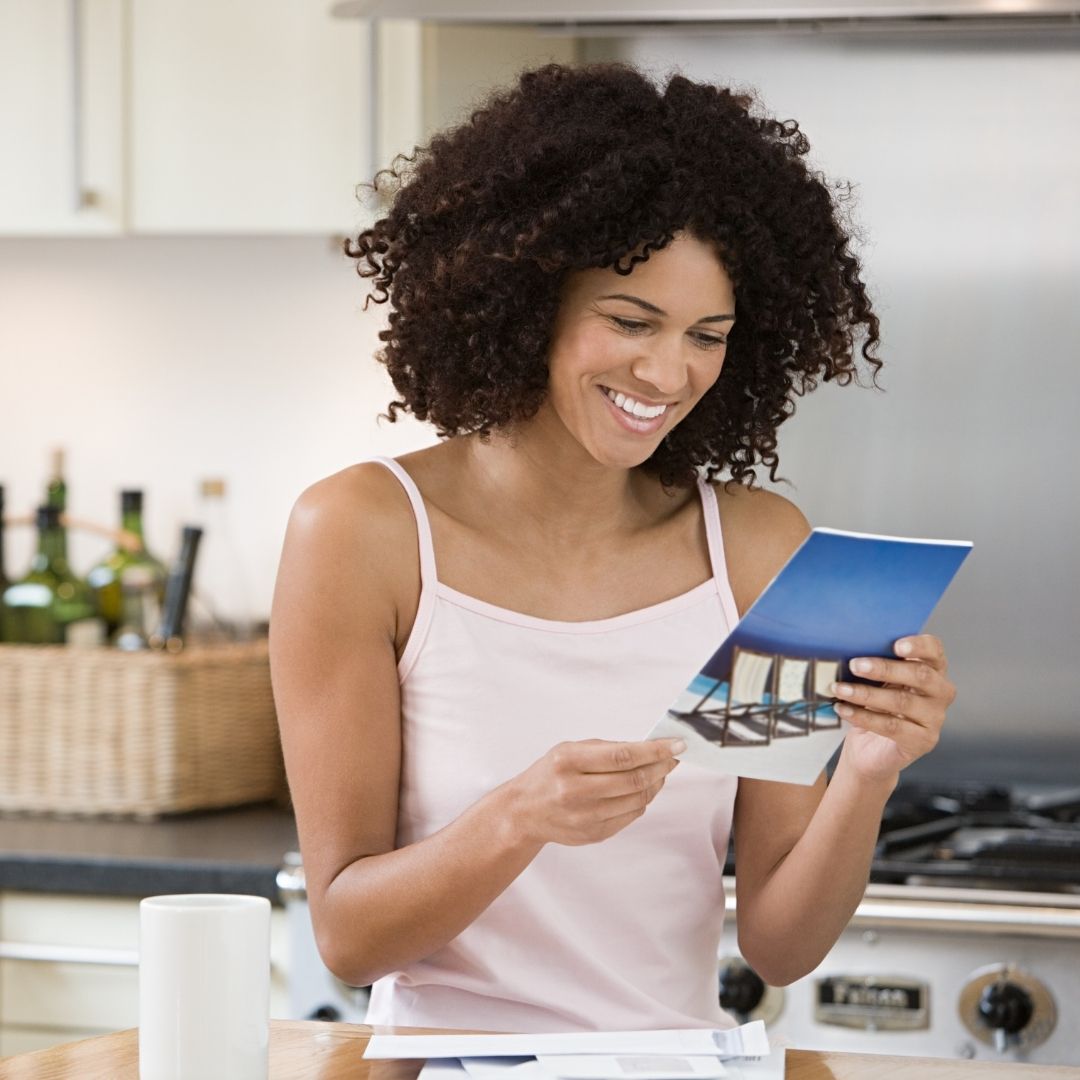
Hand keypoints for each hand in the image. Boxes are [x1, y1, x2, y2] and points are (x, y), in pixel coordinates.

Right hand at [502, 738, 683, 846]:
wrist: (524, 811)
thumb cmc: (550, 774)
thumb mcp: (569, 749)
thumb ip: (606, 748)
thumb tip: (648, 747)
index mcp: (568, 761)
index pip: (622, 756)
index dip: (654, 750)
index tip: (676, 744)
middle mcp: (575, 790)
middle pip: (634, 780)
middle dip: (661, 766)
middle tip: (674, 756)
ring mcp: (585, 816)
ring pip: (637, 799)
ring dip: (656, 783)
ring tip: (660, 771)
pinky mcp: (593, 834)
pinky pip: (631, 815)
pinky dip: (642, 800)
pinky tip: (642, 789)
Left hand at [831, 634, 955, 783]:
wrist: (870, 750)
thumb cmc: (875, 707)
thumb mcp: (876, 681)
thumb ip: (874, 665)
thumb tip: (848, 647)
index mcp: (932, 670)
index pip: (935, 651)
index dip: (919, 645)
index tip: (896, 645)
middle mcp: (940, 693)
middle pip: (921, 675)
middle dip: (885, 669)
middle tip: (855, 665)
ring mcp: (934, 719)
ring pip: (902, 701)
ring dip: (865, 693)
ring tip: (840, 689)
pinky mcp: (923, 741)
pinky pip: (891, 726)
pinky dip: (863, 717)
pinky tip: (843, 709)